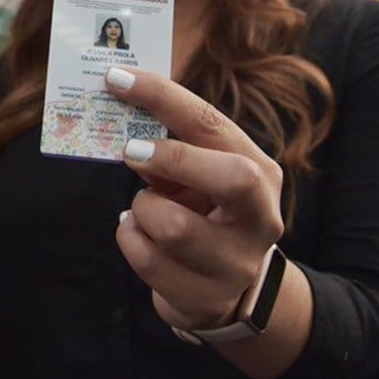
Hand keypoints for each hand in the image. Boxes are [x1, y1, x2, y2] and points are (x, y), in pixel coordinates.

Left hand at [105, 66, 284, 332]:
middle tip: (129, 152)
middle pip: (232, 179)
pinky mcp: (206, 299)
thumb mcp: (196, 176)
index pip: (214, 124)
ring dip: (142, 209)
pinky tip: (138, 234)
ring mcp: (238, 264)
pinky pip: (147, 260)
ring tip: (144, 207)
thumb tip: (122, 116)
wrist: (227, 292)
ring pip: (173, 226)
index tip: (117, 78)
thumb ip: (168, 147)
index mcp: (261, 173)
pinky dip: (130, 238)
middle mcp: (261, 218)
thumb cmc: (204, 213)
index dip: (163, 97)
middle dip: (173, 160)